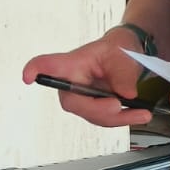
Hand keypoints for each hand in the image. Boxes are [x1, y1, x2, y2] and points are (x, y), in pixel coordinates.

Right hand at [22, 28, 151, 127]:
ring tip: (141, 113)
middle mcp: (71, 83)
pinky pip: (104, 119)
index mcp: (71, 64)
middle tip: (118, 105)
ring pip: (92, 116)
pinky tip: (140, 115)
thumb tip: (126, 95)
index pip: (47, 66)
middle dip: (97, 109)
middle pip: (73, 103)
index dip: (35, 71)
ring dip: (118, 118)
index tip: (28, 76)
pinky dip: (123, 119)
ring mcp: (81, 98)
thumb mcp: (122, 54)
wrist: (128, 55)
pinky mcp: (94, 108)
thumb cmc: (117, 49)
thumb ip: (123, 74)